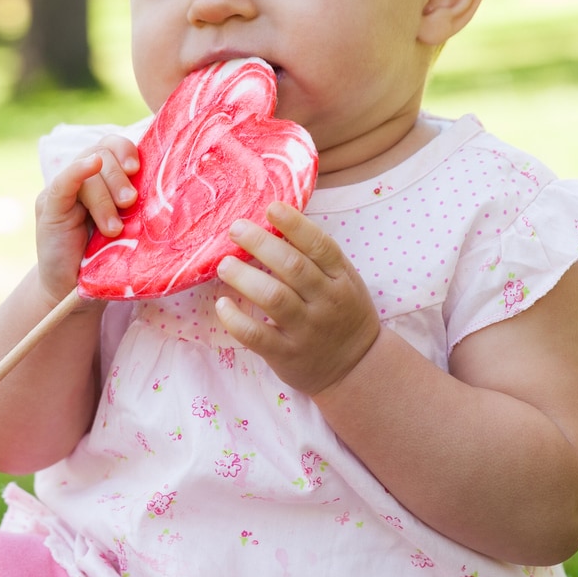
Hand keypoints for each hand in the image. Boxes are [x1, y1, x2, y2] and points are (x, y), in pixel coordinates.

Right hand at [35, 133, 140, 298]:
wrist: (75, 291)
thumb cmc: (109, 260)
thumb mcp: (131, 229)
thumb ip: (140, 206)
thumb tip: (173, 189)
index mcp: (104, 178)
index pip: (113, 146)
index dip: (127, 150)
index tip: (139, 170)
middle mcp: (82, 178)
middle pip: (102, 154)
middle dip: (119, 178)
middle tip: (129, 204)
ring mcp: (63, 193)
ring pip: (88, 171)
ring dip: (105, 197)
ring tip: (113, 230)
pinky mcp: (49, 209)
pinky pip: (63, 182)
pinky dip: (78, 171)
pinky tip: (90, 165)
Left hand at [214, 203, 381, 395]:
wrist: (356, 368)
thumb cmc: (342, 315)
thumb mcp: (344, 283)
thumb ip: (316, 259)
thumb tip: (276, 225)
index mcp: (341, 279)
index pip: (320, 246)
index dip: (295, 224)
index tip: (271, 207)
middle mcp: (326, 302)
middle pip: (292, 267)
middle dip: (260, 244)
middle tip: (235, 229)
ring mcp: (306, 329)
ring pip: (273, 298)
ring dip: (244, 277)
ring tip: (224, 264)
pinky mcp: (286, 354)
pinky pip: (256, 335)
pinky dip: (235, 319)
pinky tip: (222, 305)